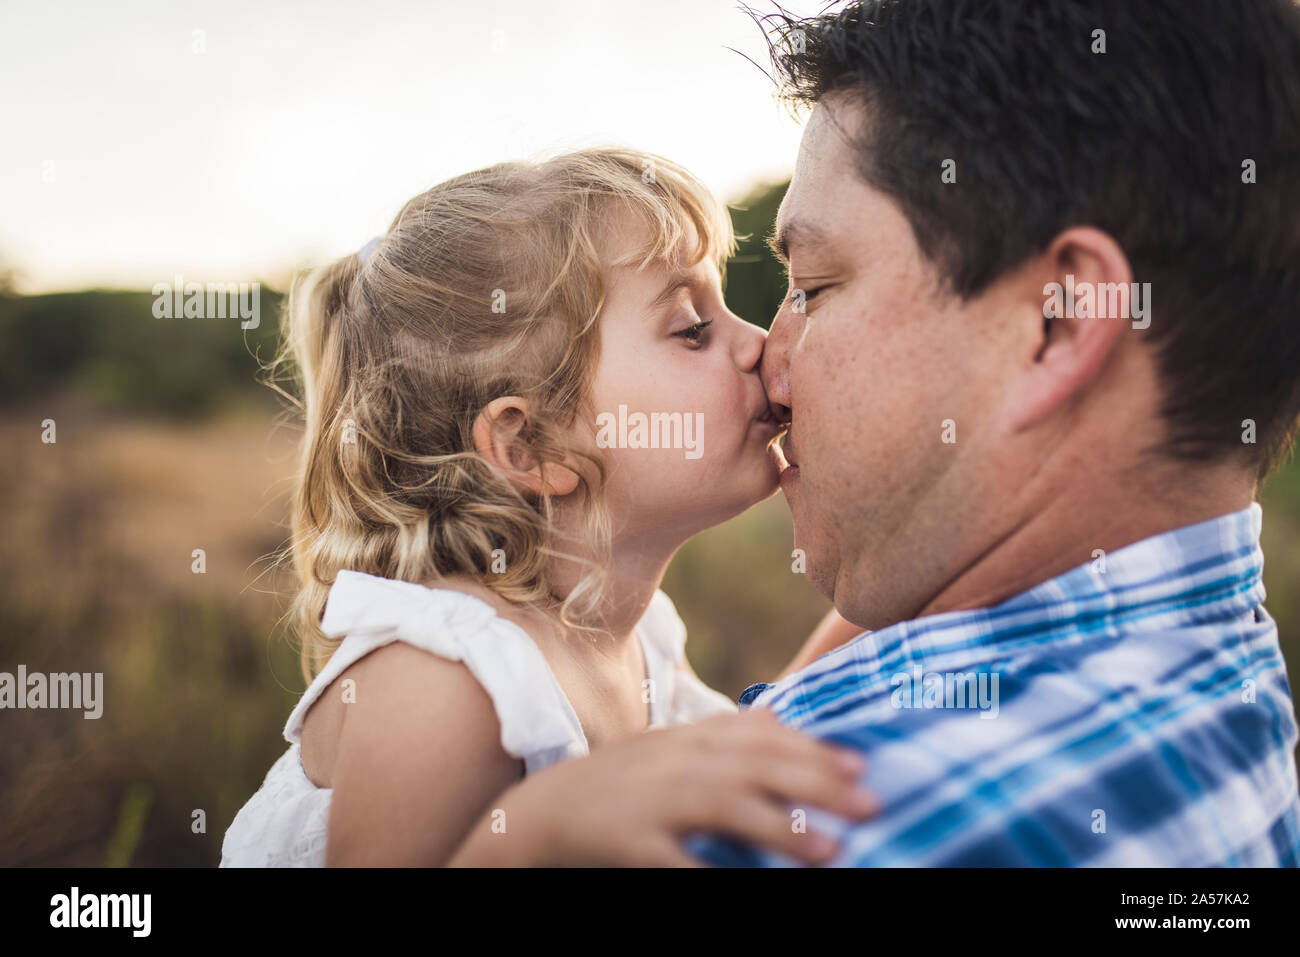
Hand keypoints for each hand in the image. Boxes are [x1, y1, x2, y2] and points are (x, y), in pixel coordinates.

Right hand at [449, 707, 878, 865]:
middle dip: (816, 782)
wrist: (536, 817)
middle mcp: (673, 762)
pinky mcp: (627, 843)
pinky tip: (751, 887)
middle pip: (755, 764)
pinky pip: (676, 863)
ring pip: (724, 806)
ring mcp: (649, 801)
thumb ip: (720, 736)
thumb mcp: (667, 750)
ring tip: (832, 849)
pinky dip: (712, 874)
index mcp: (686, 739)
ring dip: (782, 826)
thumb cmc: (616, 786)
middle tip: (871, 802)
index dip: (813, 748)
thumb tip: (781, 718)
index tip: (861, 765)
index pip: (761, 735)